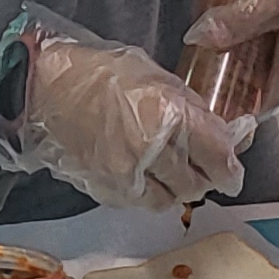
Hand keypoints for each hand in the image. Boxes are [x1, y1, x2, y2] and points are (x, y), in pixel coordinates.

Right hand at [1, 9, 247, 212]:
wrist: (46, 89)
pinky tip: (145, 176)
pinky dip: (151, 194)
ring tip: (171, 172)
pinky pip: (141, 203)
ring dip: (178, 189)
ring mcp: (126, 172)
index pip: (217, 156)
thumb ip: (193, 109)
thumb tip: (225, 134)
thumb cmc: (101, 75)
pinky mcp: (106, 187)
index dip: (230, 169)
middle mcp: (150, 147)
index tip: (231, 172)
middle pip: (196, 183)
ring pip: (171, 199)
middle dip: (203, 178)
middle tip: (201, 169)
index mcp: (168, 112)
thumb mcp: (157, 78)